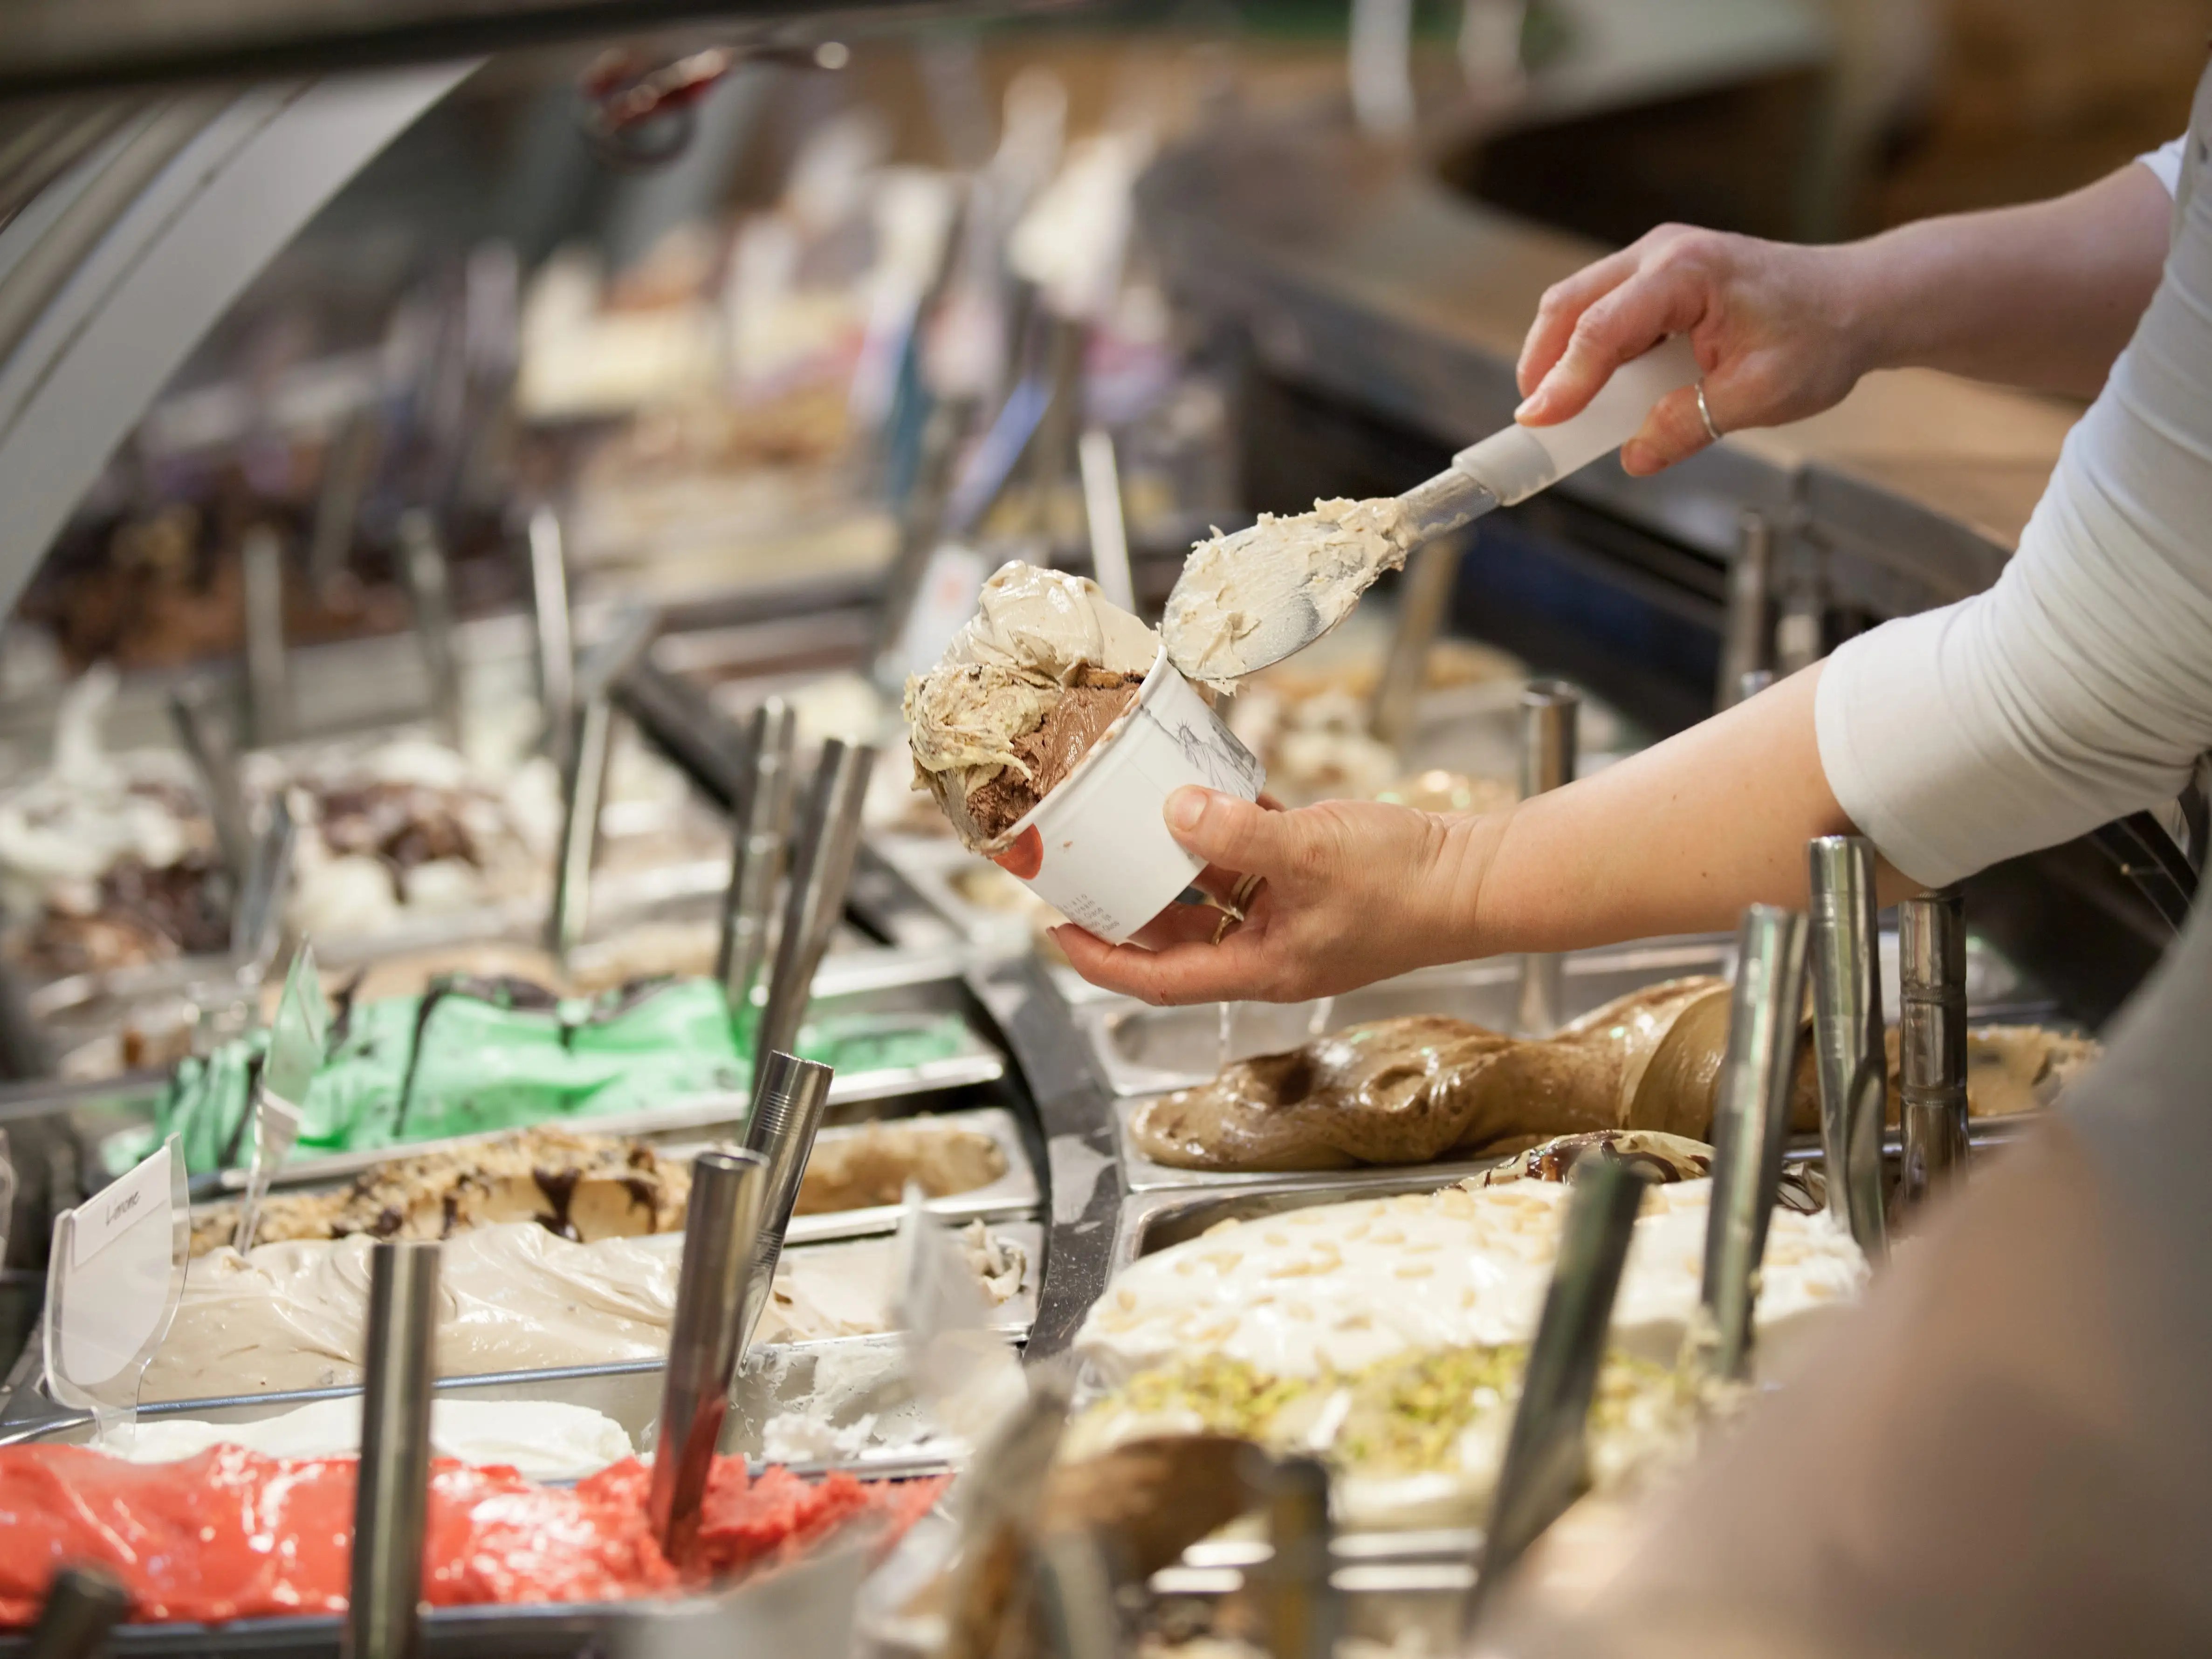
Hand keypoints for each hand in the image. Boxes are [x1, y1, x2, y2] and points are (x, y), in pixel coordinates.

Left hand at [1051, 787, 1494, 1004]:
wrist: (1479, 874)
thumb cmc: (1407, 883)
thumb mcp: (1311, 852)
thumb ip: (1238, 833)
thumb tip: (1174, 812)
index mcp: (1263, 965)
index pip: (1157, 978)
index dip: (1100, 958)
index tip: (1053, 931)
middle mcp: (1270, 947)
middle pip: (1176, 934)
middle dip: (1125, 903)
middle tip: (1078, 866)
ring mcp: (1292, 912)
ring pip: (1211, 890)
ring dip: (1172, 858)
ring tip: (1124, 821)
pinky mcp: (1313, 876)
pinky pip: (1252, 856)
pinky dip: (1226, 826)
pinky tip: (1202, 784)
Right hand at [1514, 224, 1868, 474]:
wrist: (1861, 299)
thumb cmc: (1821, 336)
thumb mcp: (1760, 396)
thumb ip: (1691, 425)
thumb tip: (1635, 455)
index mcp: (1689, 274)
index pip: (1603, 329)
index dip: (1564, 381)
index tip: (1538, 422)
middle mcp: (1663, 253)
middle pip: (1570, 304)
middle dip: (1544, 363)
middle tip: (1537, 420)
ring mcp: (1658, 259)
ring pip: (1579, 304)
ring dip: (1564, 357)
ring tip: (1566, 411)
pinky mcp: (1660, 277)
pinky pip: (1606, 311)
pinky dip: (1592, 351)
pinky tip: (1601, 390)